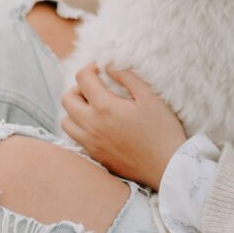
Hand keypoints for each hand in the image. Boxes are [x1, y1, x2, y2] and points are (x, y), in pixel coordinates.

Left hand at [61, 64, 186, 190]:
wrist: (167, 166)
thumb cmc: (162, 130)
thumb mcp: (150, 97)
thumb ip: (127, 77)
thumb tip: (109, 66)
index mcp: (104, 107)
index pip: (82, 78)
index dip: (91, 67)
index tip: (103, 69)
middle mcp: (91, 125)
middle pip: (67, 99)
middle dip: (79, 88)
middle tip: (98, 89)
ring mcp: (90, 143)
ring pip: (66, 121)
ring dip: (76, 110)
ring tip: (95, 108)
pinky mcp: (95, 156)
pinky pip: (75, 138)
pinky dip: (80, 128)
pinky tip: (99, 127)